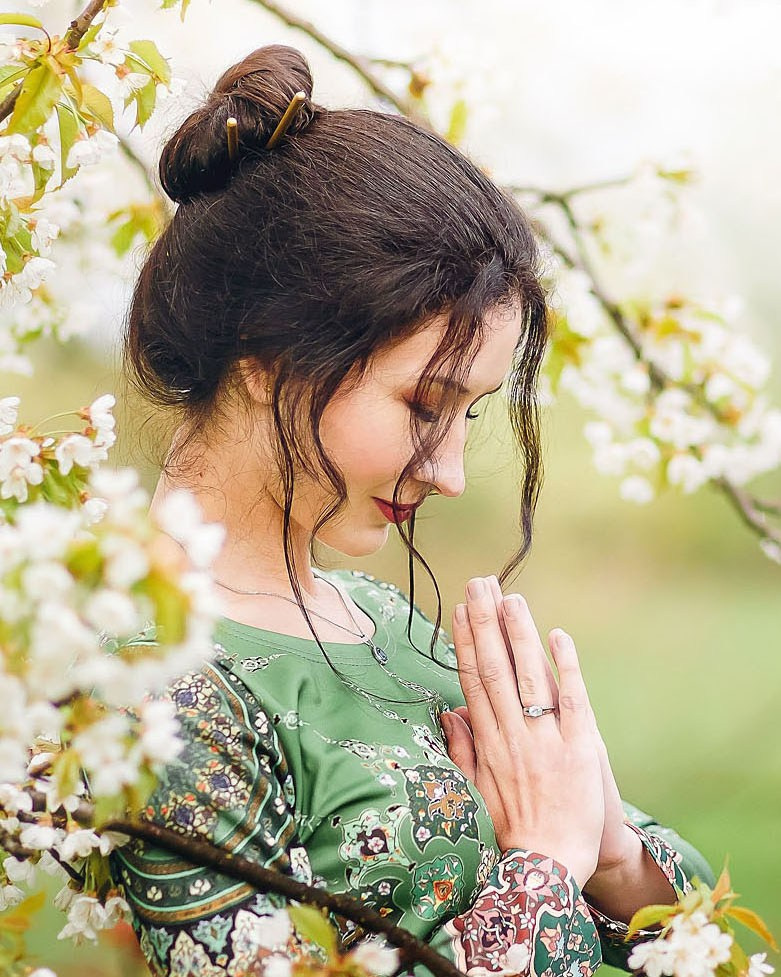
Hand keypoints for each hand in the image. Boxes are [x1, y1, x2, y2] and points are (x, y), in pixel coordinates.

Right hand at [443, 574, 603, 889]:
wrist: (549, 871)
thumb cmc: (510, 834)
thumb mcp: (474, 795)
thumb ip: (463, 751)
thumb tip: (448, 712)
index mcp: (488, 745)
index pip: (473, 682)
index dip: (467, 643)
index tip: (462, 610)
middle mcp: (513, 737)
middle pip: (496, 670)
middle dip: (486, 624)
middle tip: (480, 585)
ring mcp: (546, 741)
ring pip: (529, 677)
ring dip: (519, 635)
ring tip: (511, 598)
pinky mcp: (580, 750)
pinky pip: (572, 701)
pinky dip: (565, 666)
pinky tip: (557, 635)